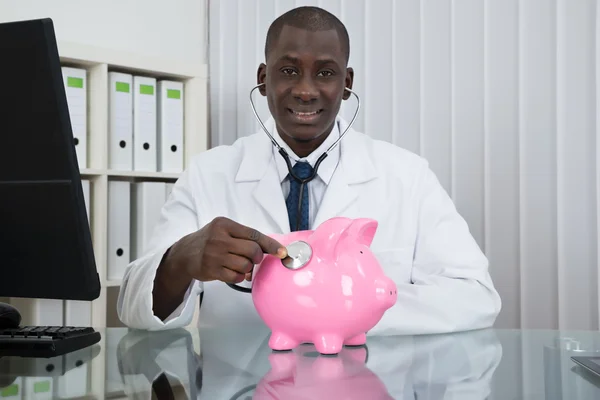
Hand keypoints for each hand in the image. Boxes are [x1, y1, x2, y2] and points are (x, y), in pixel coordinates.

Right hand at [168, 217, 286, 283]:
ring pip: (246, 265)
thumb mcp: (224, 230)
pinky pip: (236, 276)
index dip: (270, 245)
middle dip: (257, 257)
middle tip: (252, 258)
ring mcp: (214, 254)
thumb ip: (244, 237)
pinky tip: (231, 271)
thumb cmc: (210, 241)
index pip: (253, 234)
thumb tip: (272, 248)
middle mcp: (218, 238)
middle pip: (252, 250)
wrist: (185, 254)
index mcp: (224, 224)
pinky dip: (238, 276)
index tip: (282, 252)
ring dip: (247, 268)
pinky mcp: (211, 270)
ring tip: (238, 264)